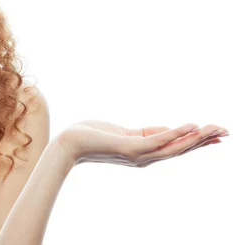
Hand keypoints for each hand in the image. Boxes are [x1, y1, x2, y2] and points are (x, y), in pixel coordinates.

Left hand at [58, 120, 228, 166]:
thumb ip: (143, 133)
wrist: (68, 143)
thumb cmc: (91, 136)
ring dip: (196, 137)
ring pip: (174, 146)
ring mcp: (138, 154)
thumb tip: (163, 129)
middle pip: (180, 148)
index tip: (216, 135)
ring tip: (214, 128)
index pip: (176, 146)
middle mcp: (145, 158)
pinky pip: (157, 140)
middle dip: (204, 140)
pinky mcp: (129, 148)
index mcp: (144, 153)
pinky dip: (175, 133)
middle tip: (226, 131)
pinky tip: (189, 126)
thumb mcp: (122, 132)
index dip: (196, 140)